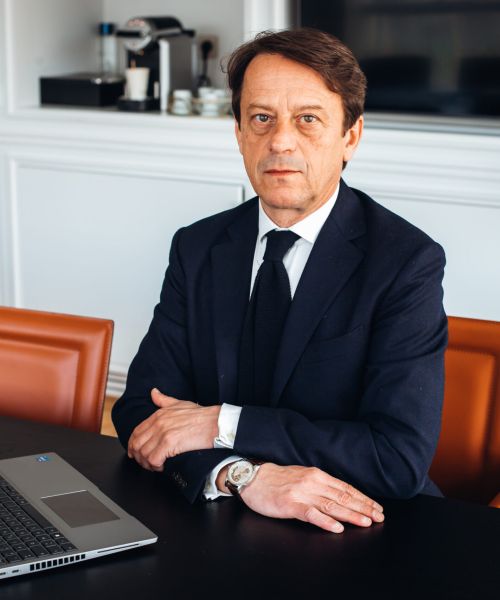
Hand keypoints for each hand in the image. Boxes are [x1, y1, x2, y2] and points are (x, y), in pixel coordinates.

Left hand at [127, 388, 219, 470]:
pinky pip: (153, 459)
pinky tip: (162, 466)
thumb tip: (154, 392)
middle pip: (136, 444)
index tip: (135, 453)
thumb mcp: (179, 403)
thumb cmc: (200, 415)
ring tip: (155, 465)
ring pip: (143, 454)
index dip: (133, 445)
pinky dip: (156, 466)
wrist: (215, 422)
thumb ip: (164, 399)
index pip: (136, 432)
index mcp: (158, 414)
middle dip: (138, 456)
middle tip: (146, 462)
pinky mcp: (170, 443)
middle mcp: (158, 423)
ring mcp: (163, 433)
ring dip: (147, 463)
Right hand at [223, 463, 384, 532]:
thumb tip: (342, 496)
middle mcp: (313, 482)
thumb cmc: (278, 480)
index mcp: (317, 475)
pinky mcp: (291, 505)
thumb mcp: (303, 477)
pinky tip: (337, 527)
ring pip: (332, 505)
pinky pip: (311, 514)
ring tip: (366, 522)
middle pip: (343, 496)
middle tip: (379, 517)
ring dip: (351, 514)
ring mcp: (302, 494)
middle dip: (363, 507)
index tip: (377, 508)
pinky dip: (325, 521)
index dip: (363, 498)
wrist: (254, 478)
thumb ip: (321, 485)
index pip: (346, 488)